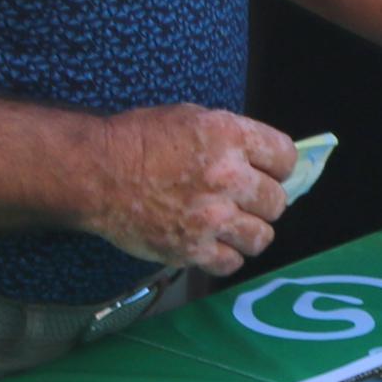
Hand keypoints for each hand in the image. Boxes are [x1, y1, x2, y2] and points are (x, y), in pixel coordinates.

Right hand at [82, 105, 297, 277]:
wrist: (95, 173)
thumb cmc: (138, 139)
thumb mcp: (191, 117)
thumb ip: (232, 138)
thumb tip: (263, 159)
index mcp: (230, 137)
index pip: (286, 157)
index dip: (279, 166)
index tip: (269, 171)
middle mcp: (227, 177)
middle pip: (277, 201)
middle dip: (264, 200)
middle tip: (245, 200)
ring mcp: (211, 217)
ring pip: (261, 237)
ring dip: (250, 231)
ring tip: (233, 226)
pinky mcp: (191, 250)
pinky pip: (231, 263)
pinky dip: (226, 256)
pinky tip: (215, 245)